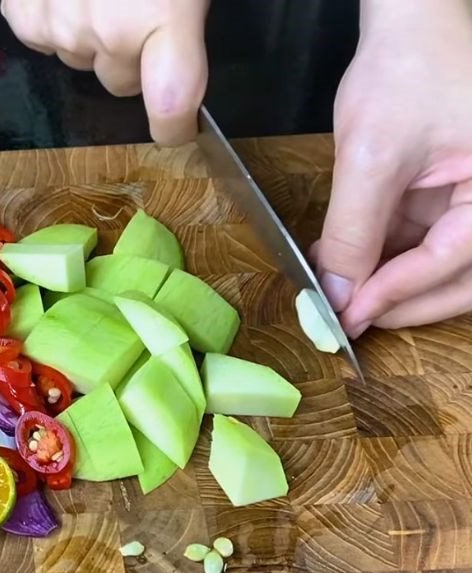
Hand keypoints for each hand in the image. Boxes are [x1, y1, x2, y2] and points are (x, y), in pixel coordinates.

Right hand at [0, 0, 209, 144]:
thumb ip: (181, 19)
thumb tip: (182, 64)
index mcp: (164, 12)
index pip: (172, 102)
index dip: (174, 126)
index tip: (177, 129)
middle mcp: (109, 29)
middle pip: (120, 81)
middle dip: (128, 58)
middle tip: (132, 9)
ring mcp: (61, 23)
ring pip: (79, 59)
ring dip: (89, 34)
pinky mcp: (23, 12)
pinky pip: (40, 36)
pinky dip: (50, 17)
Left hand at [314, 0, 471, 335]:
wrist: (412, 25)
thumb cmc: (406, 71)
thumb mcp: (371, 157)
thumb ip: (353, 232)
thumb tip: (335, 295)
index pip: (453, 259)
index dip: (397, 293)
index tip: (348, 317)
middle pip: (460, 277)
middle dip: (402, 302)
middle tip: (349, 321)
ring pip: (441, 266)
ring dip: (389, 284)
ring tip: (339, 292)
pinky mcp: (455, 196)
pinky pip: (426, 242)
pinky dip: (387, 259)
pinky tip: (348, 264)